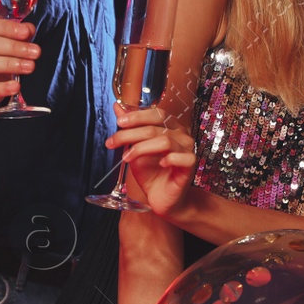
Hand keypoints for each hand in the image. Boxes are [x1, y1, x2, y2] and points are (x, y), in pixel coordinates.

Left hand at [108, 105, 196, 220]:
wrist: (161, 197)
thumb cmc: (151, 172)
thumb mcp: (135, 148)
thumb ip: (129, 128)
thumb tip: (117, 106)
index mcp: (169, 127)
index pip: (156, 113)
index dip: (137, 116)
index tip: (118, 123)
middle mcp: (180, 135)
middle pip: (155, 127)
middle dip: (130, 133)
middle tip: (113, 141)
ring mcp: (187, 149)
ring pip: (164, 141)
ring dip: (141, 148)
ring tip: (127, 158)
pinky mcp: (190, 165)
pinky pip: (181, 157)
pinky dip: (168, 159)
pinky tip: (160, 164)